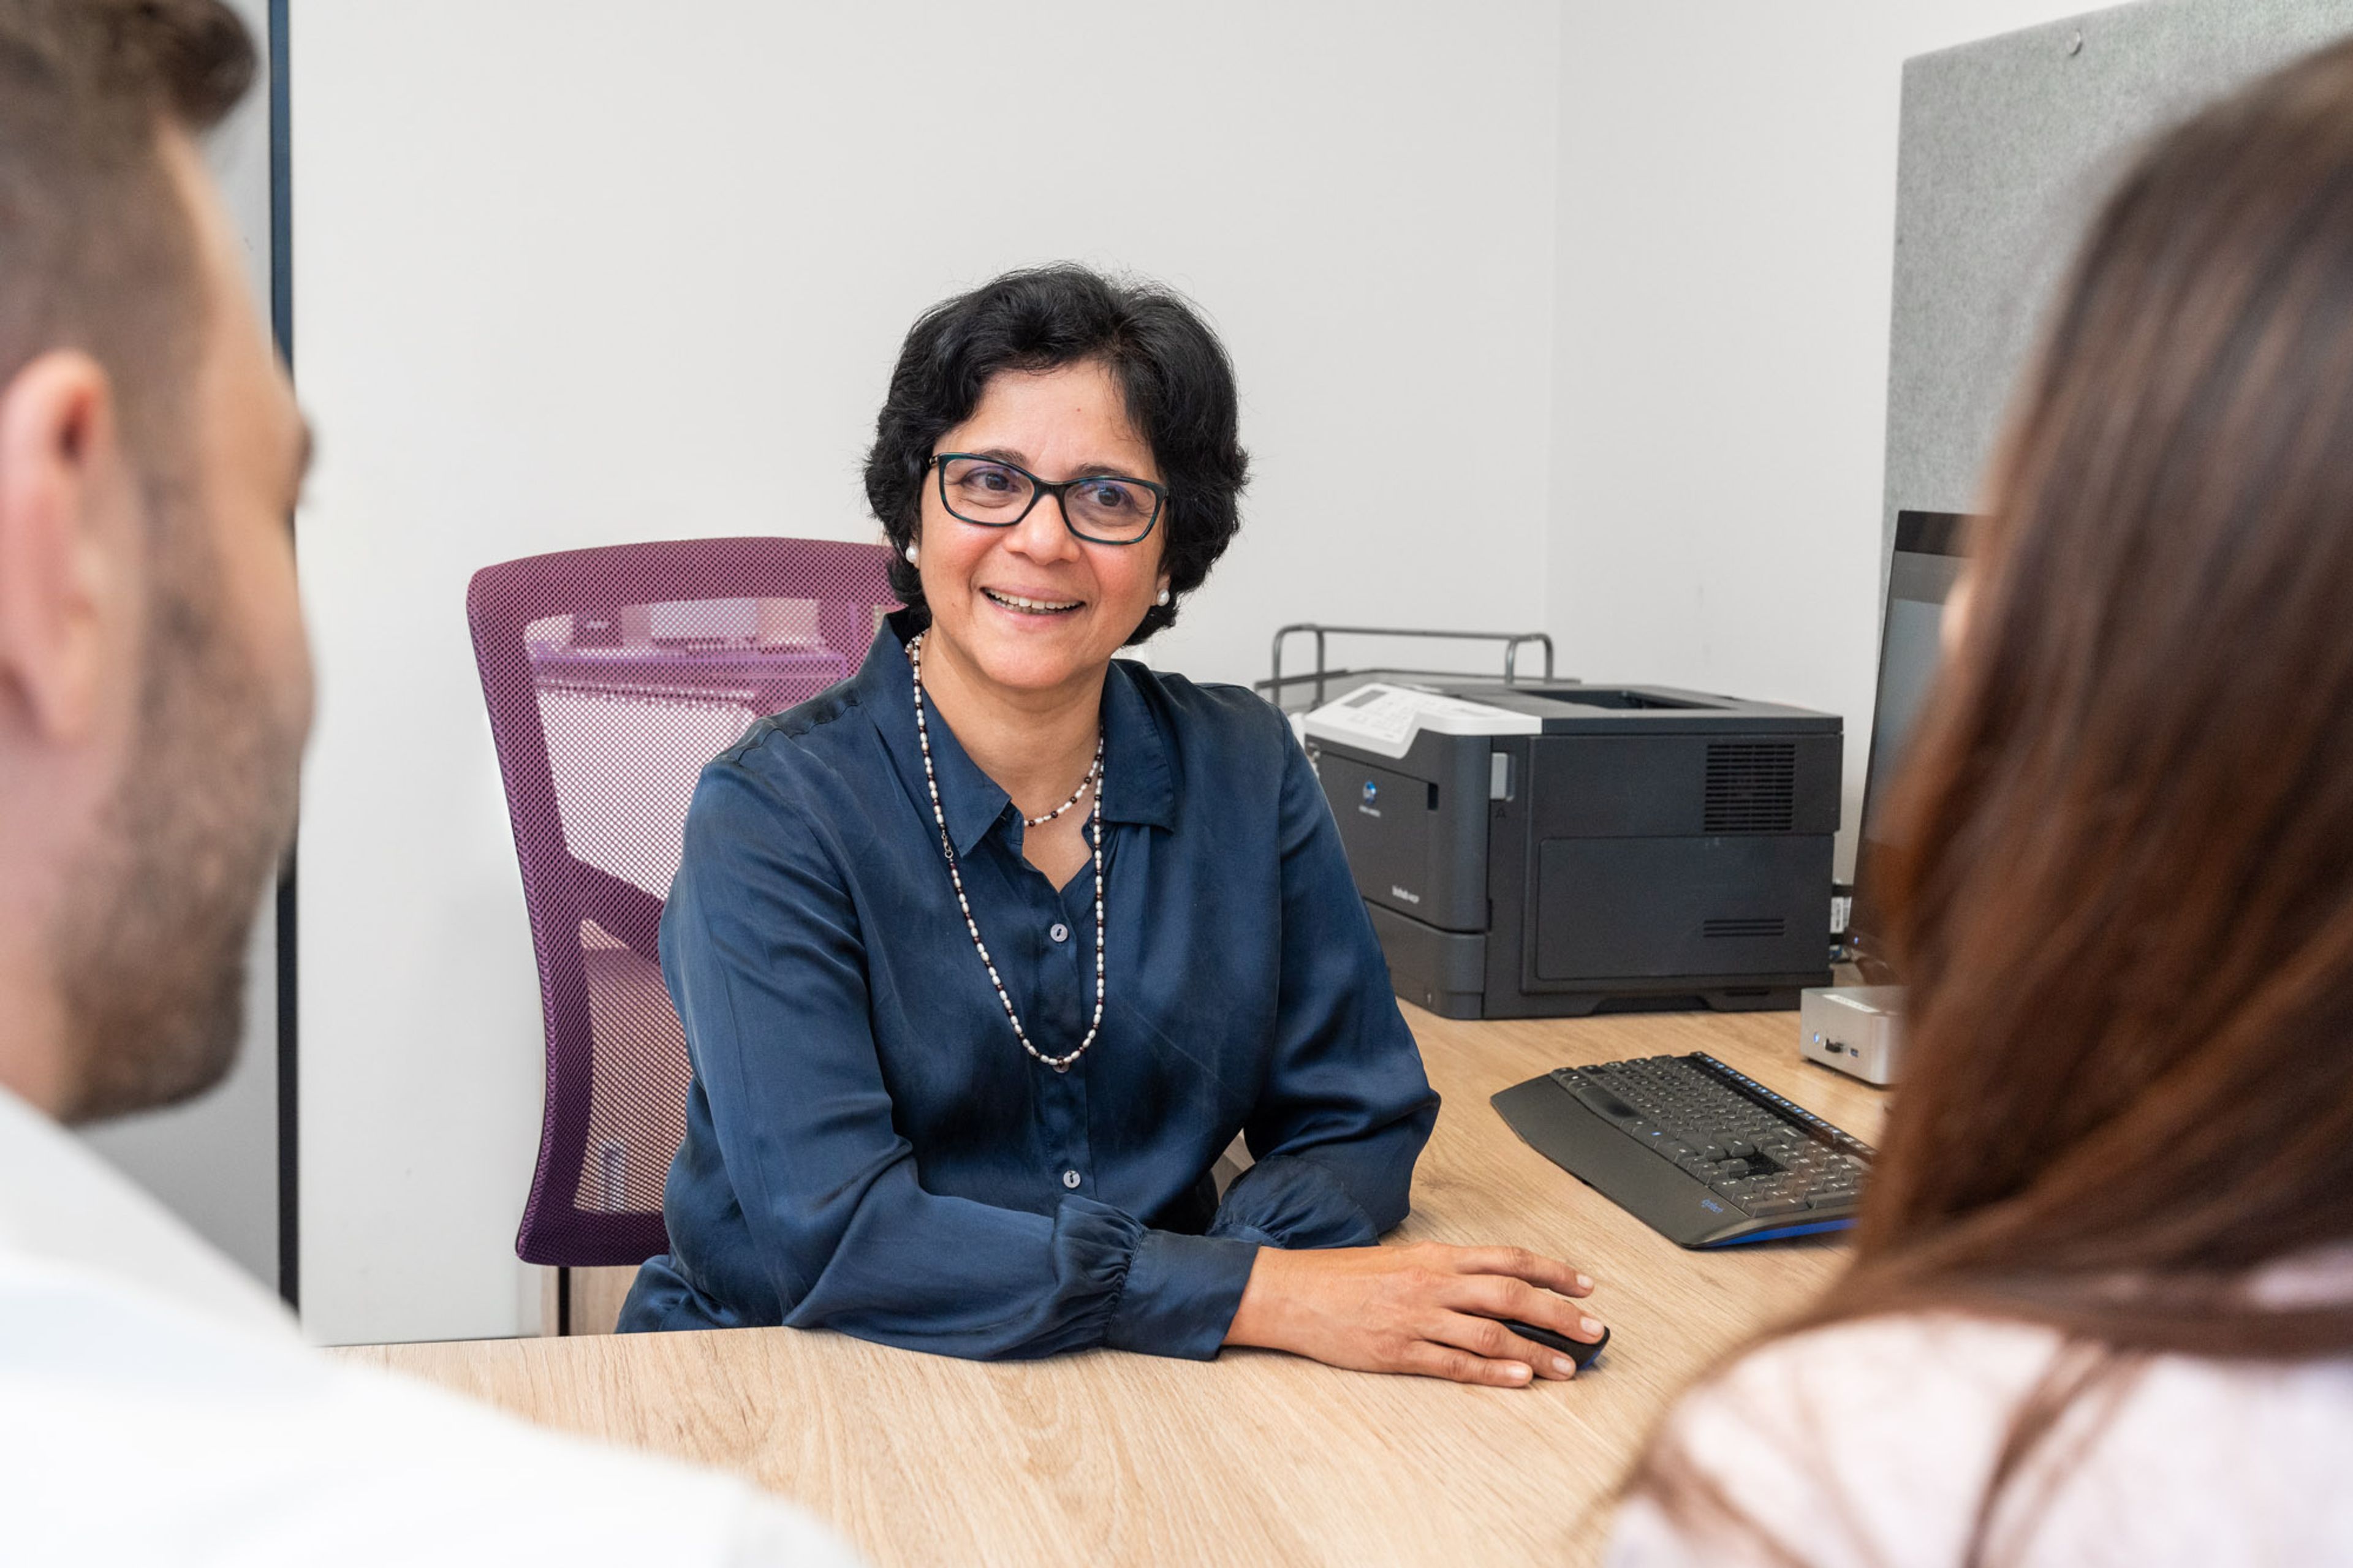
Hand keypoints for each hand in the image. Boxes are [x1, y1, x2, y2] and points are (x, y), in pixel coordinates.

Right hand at [1223, 1241, 1602, 1385]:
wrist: (1292, 1293)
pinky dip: (1492, 1371)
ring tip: (1567, 1367)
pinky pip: (1455, 1363)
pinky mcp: (1400, 1352)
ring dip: (1536, 1351)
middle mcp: (1432, 1282)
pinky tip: (1519, 1378)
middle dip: (1559, 1313)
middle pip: (1511, 1294)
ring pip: (1491, 1332)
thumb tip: (1494, 1284)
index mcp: (1435, 1255)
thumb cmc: (1344, 1277)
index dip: (1552, 1271)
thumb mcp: (1401, 1259)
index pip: (1508, 1258)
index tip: (1585, 1285)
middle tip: (1593, 1330)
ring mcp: (1417, 1318)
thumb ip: (1447, 1271)